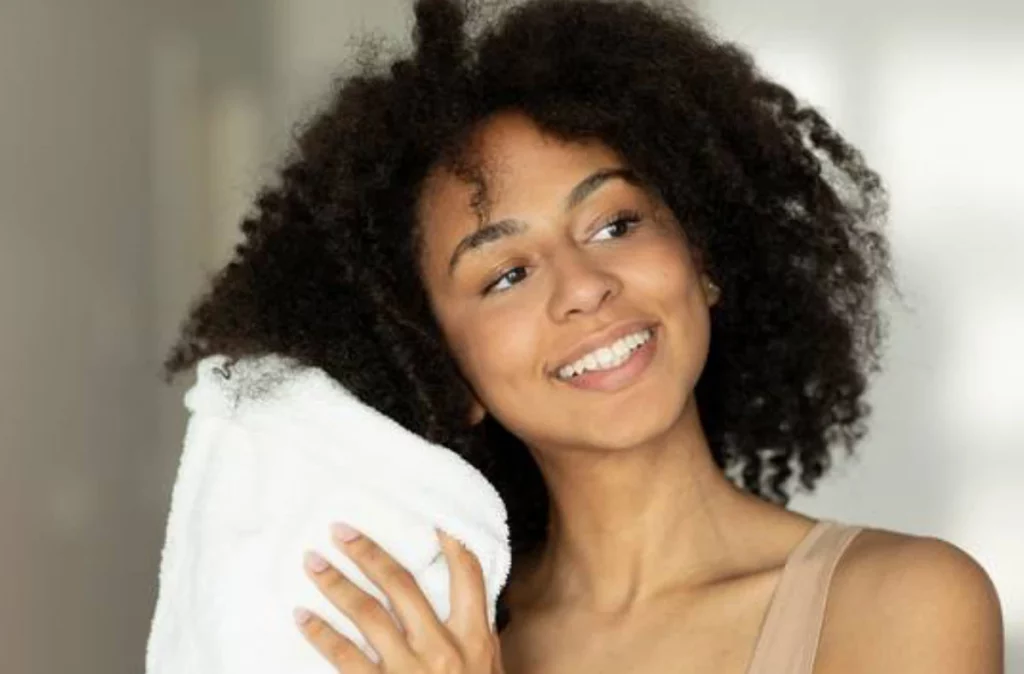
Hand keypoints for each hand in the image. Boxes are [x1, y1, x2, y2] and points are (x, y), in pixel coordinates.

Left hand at [294, 523, 504, 673]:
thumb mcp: (490, 669)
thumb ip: (476, 634)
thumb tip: (466, 594)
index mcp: (474, 637)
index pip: (467, 575)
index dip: (451, 542)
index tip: (431, 517)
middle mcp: (443, 648)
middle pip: (402, 586)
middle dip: (368, 554)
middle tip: (339, 530)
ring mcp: (410, 670)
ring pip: (367, 615)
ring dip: (336, 585)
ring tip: (312, 564)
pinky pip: (345, 658)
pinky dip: (320, 634)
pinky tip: (302, 617)